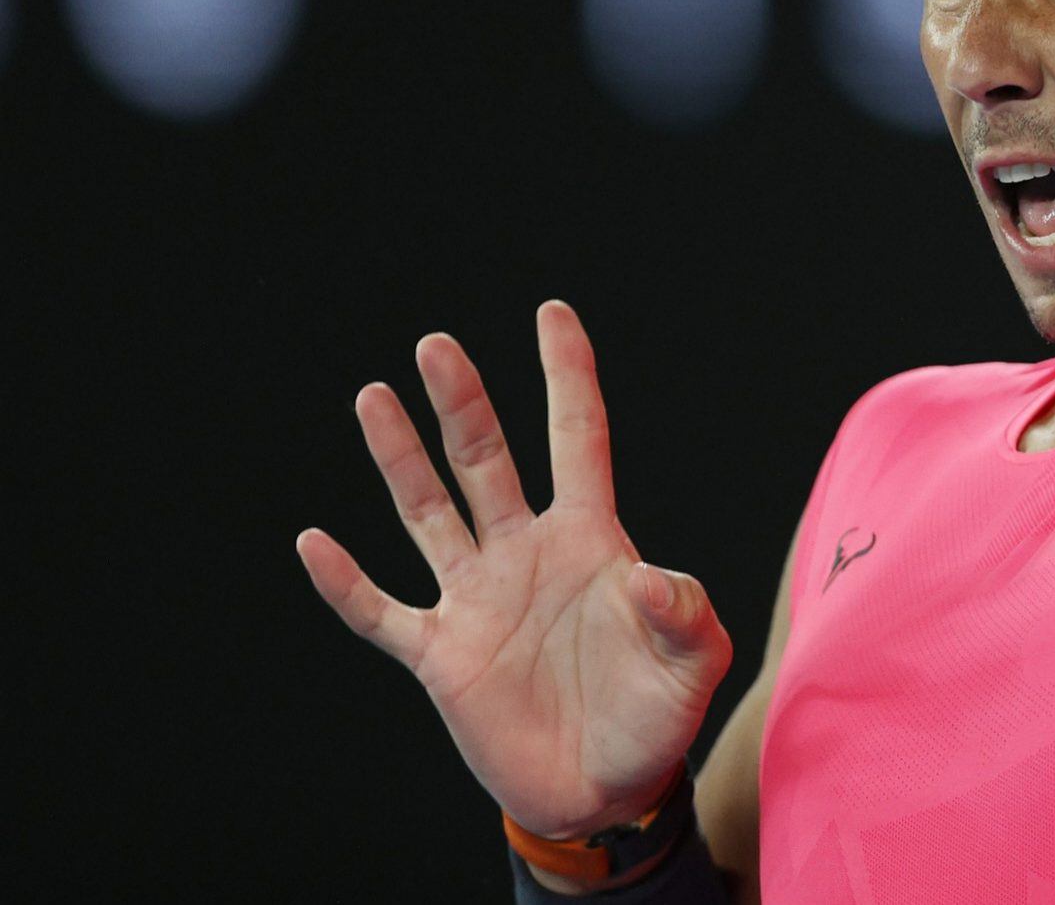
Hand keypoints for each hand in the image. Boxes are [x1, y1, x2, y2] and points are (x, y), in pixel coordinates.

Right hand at [295, 301, 731, 839]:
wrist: (607, 789)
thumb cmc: (657, 713)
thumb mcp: (694, 659)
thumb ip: (684, 612)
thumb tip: (649, 577)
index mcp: (590, 538)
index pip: (577, 437)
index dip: (567, 374)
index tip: (551, 311)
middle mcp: (525, 553)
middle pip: (486, 459)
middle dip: (463, 401)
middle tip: (438, 344)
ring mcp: (477, 599)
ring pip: (427, 512)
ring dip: (400, 459)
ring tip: (373, 395)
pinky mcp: (441, 654)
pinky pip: (382, 612)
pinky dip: (345, 582)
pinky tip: (313, 542)